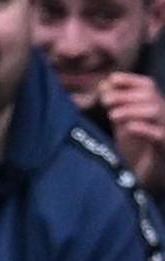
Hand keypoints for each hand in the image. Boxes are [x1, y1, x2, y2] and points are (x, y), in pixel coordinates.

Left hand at [99, 73, 164, 192]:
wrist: (145, 180)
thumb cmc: (136, 150)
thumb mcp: (122, 124)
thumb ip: (115, 106)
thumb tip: (103, 85)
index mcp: (153, 107)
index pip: (147, 85)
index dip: (129, 80)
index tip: (109, 81)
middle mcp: (162, 116)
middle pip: (150, 95)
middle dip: (125, 95)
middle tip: (105, 102)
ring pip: (156, 111)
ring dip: (132, 109)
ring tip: (113, 116)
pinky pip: (160, 136)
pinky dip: (145, 129)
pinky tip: (129, 128)